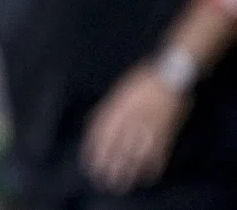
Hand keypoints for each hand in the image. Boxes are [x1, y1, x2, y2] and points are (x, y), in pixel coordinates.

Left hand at [82, 64, 189, 193]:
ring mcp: (149, 125)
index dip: (93, 150)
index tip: (88, 163)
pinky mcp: (166, 131)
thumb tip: (96, 127)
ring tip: (121, 184)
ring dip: (127, 170)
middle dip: (108, 165)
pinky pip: (158, 152)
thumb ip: (108, 109)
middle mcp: (130, 118)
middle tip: (102, 180)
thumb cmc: (141, 81)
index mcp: (117, 107)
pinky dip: (153, 166)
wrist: (170, 75)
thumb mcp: (118, 91)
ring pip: (135, 152)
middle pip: (116, 146)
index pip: (100, 133)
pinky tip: (147, 177)